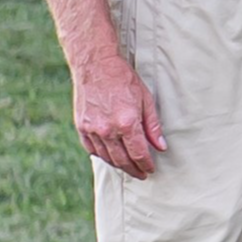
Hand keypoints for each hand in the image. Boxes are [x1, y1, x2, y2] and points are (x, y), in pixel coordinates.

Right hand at [74, 52, 163, 180]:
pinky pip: (91, 148)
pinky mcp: (81, 126)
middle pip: (122, 160)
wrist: (96, 66)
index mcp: (126, 123)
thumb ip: (153, 126)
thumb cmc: (124, 80)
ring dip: (118, 165)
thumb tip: (160, 146)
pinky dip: (101, 155)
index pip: (139, 153)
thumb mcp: (146, 100)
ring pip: (106, 157)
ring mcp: (92, 129)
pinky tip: (109, 157)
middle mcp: (107, 130)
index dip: (146, 164)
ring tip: (128, 168)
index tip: (151, 170)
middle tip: (141, 175)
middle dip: (133, 170)